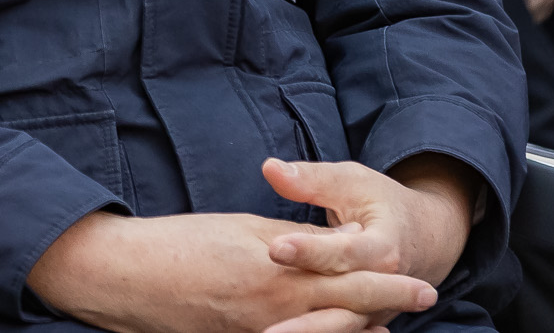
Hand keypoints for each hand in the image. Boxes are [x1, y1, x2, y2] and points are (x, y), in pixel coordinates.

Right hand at [25, 205, 437, 332]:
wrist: (129, 276)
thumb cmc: (182, 244)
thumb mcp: (242, 230)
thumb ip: (286, 242)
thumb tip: (323, 248)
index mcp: (276, 268)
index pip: (344, 272)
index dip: (385, 277)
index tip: (417, 276)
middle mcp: (274, 305)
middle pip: (344, 307)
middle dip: (386, 304)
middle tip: (424, 299)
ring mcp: (258, 331)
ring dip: (359, 326)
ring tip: (389, 325)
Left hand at [260, 156, 476, 332]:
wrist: (427, 238)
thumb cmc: (383, 203)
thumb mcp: (354, 182)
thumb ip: (313, 179)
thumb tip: (270, 169)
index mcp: (383, 247)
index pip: (344, 252)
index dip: (311, 250)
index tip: (276, 248)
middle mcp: (383, 285)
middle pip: (342, 300)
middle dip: (304, 310)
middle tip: (265, 320)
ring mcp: (375, 309)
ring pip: (339, 325)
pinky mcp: (363, 320)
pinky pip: (336, 331)